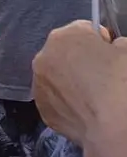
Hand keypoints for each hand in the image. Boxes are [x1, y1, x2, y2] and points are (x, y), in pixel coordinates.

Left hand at [33, 20, 126, 145]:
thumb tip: (112, 48)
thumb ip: (117, 44)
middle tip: (103, 75)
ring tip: (94, 94)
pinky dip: (68, 101)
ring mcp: (39, 84)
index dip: (100, 40)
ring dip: (71, 80)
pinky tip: (86, 109)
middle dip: (82, 59)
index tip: (111, 52)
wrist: (112, 126)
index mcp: (64, 37)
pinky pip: (56, 98)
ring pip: (57, 75)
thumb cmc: (120, 82)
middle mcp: (43, 57)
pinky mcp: (41, 109)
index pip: (83, 29)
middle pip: (65, 52)